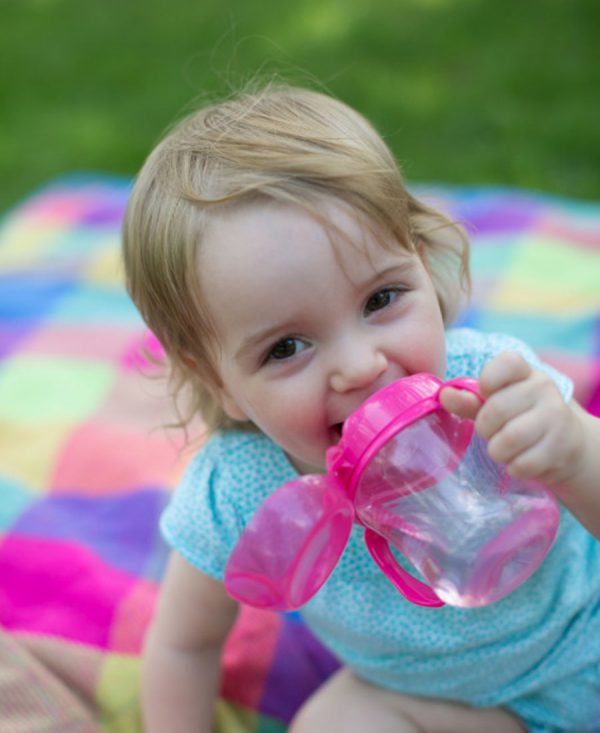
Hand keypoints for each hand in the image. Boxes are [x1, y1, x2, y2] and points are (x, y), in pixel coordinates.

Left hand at [440, 351, 583, 487]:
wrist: (566, 444)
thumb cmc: (518, 418)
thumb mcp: (492, 404)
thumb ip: (467, 400)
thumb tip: (443, 394)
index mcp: (525, 372)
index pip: (507, 363)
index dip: (488, 380)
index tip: (485, 394)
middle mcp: (544, 389)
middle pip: (497, 409)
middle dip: (485, 428)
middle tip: (491, 432)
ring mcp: (557, 417)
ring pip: (509, 439)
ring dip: (497, 450)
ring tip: (502, 448)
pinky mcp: (562, 447)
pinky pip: (523, 463)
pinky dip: (514, 467)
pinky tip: (520, 460)